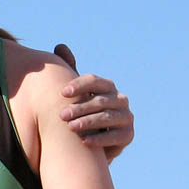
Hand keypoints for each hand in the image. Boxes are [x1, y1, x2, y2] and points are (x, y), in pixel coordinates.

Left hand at [53, 43, 133, 162]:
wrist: (92, 138)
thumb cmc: (82, 110)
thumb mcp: (76, 92)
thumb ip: (69, 69)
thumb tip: (60, 46)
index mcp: (106, 87)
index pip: (95, 81)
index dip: (80, 85)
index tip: (62, 93)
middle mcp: (120, 99)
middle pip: (101, 100)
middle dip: (80, 107)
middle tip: (62, 115)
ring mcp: (126, 117)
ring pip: (108, 117)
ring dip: (89, 122)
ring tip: (71, 128)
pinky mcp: (128, 135)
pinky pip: (116, 136)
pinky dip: (100, 139)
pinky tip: (84, 142)